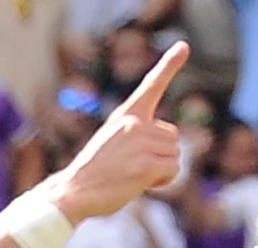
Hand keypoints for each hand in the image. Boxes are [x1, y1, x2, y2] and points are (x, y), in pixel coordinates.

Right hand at [44, 44, 186, 221]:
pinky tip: (142, 183)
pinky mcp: (146, 166)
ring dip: (162, 168)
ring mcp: (140, 144)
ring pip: (175, 154)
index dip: (170, 64)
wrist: (73, 191)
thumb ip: (138, 134)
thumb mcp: (112, 140)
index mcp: (125, 114)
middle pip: (172, 136)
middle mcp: (134, 124)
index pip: (151, 85)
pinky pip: (174, 170)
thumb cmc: (94, 170)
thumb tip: (170, 147)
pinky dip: (164, 180)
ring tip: (135, 174)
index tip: (183, 46)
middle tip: (135, 165)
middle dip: (161, 153)